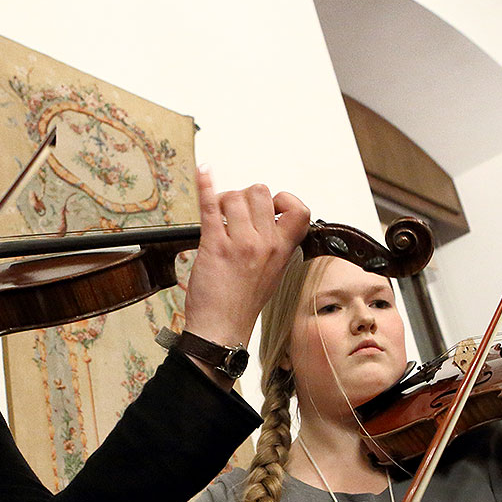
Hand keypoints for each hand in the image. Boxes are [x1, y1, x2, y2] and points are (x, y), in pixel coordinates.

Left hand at [181, 168, 310, 354]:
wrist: (221, 328)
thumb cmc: (242, 303)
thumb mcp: (272, 273)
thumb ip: (274, 245)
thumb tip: (268, 219)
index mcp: (282, 251)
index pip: (299, 210)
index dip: (283, 199)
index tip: (271, 206)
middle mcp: (265, 245)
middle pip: (261, 192)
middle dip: (246, 196)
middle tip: (236, 213)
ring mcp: (240, 244)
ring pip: (236, 196)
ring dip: (224, 200)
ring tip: (220, 217)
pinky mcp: (214, 245)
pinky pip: (211, 205)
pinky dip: (205, 185)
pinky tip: (203, 173)